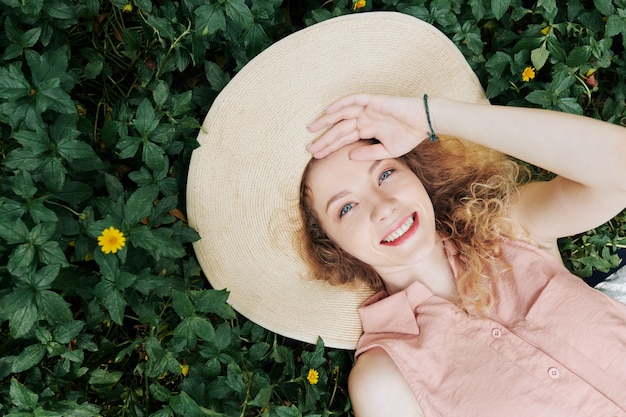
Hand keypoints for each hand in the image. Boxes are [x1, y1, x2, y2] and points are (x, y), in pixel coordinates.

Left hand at [307, 94, 430, 159]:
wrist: (425, 122)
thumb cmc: (410, 136)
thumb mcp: (387, 150)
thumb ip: (368, 153)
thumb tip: (350, 156)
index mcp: (367, 130)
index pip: (343, 139)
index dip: (330, 147)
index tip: (316, 155)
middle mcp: (364, 119)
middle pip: (339, 129)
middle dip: (324, 139)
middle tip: (309, 148)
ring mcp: (367, 109)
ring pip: (341, 114)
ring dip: (326, 121)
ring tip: (311, 129)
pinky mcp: (373, 101)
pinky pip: (353, 100)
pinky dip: (340, 104)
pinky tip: (328, 111)